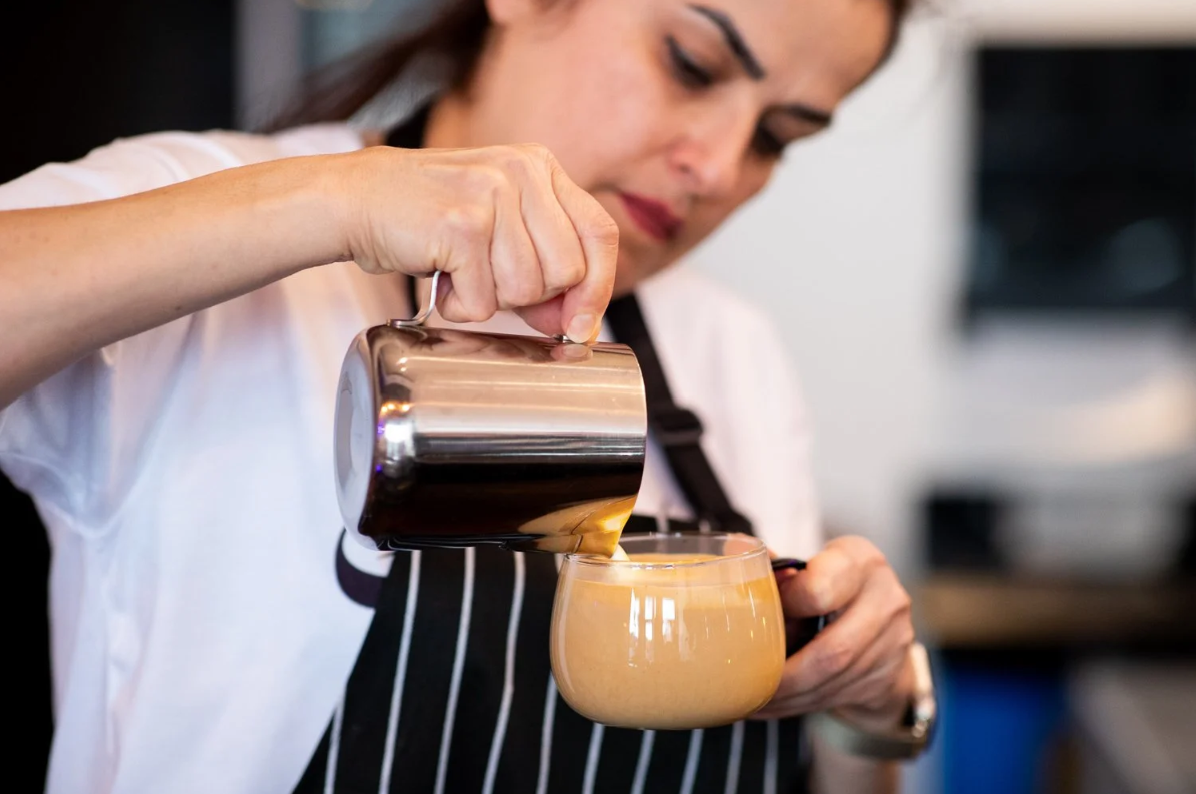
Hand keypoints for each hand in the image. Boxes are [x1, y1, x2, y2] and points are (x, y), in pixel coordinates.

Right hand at [341, 143, 617, 341]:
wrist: (355, 200)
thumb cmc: (426, 218)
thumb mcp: (498, 229)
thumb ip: (543, 268)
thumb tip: (576, 324)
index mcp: (540, 167)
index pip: (600, 233)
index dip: (598, 288)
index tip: (581, 325)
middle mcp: (522, 172)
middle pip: (568, 271)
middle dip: (532, 297)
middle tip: (488, 280)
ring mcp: (491, 194)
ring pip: (527, 290)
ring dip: (490, 299)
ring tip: (459, 273)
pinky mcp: (461, 225)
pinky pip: (484, 301)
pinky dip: (460, 306)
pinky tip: (441, 278)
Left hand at [756, 536, 915, 729]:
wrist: (882, 624)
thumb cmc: (832, 586)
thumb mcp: (811, 566)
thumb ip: (776, 565)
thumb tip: (734, 548)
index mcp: (860, 561)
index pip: (821, 589)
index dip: (787, 608)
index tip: (761, 616)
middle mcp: (886, 599)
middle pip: (832, 651)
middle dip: (784, 676)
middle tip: (748, 683)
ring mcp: (894, 641)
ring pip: (834, 681)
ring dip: (788, 696)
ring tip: (752, 699)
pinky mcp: (889, 675)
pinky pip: (838, 696)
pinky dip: (799, 704)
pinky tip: (771, 705)